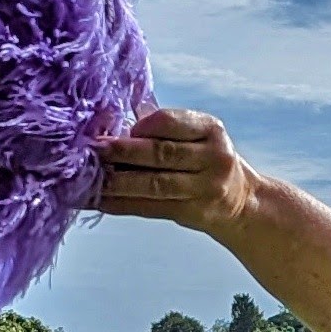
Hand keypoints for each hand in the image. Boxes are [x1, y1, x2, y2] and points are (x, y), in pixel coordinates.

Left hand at [93, 103, 255, 230]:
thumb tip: (110, 120)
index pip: (169, 122)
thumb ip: (161, 126)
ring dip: (118, 182)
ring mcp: (206, 187)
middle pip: (161, 153)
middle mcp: (213, 157)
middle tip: (93, 150)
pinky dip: (121, 205)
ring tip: (91, 178)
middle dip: (122, 152)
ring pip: (155, 184)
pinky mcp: (193, 212)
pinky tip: (99, 201)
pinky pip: (150, 208)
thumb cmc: (204, 160)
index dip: (139, 126)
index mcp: (211, 129)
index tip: (113, 129)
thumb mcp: (196, 135)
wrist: (240, 201)